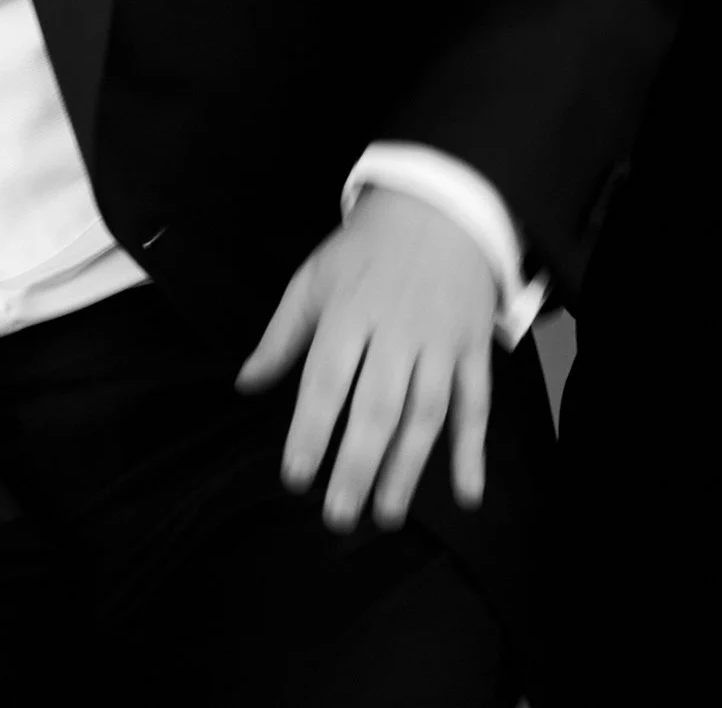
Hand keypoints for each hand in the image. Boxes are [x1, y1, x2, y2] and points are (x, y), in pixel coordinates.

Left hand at [236, 188, 496, 531]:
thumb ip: (282, 336)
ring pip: (426, 413)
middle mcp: (398, 330)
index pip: (327, 381)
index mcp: (351, 312)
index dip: (311, 431)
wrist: (442, 204)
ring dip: (408, 468)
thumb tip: (245, 385)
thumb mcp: (315, 277)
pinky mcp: (473, 348)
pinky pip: (476, 403)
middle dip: (358, 465)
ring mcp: (440, 341)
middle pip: (379, 406)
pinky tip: (466, 492)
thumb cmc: (368, 248)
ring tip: (387, 513)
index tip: (296, 477)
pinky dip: (473, 450)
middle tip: (339, 518)